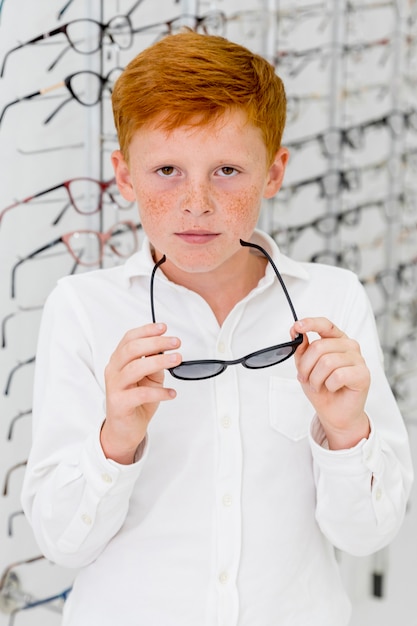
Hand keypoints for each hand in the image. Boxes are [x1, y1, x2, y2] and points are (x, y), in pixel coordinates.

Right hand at [101, 323, 181, 463]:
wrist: (124, 429)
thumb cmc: (136, 400)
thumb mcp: (148, 378)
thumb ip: (154, 363)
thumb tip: (166, 349)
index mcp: (119, 361)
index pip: (129, 339)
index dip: (146, 330)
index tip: (164, 327)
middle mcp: (114, 371)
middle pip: (131, 350)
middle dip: (155, 343)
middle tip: (175, 343)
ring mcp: (114, 387)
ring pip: (134, 368)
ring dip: (158, 362)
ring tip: (176, 360)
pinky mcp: (119, 404)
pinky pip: (141, 394)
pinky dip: (159, 392)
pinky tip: (171, 393)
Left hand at [291, 317, 370, 449]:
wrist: (334, 413)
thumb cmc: (322, 389)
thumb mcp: (305, 367)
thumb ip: (302, 349)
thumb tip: (297, 333)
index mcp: (336, 340)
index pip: (325, 325)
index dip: (310, 323)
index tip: (297, 327)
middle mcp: (349, 346)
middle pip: (319, 346)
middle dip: (306, 366)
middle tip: (305, 378)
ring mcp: (358, 359)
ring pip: (327, 362)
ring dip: (316, 378)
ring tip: (319, 385)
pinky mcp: (363, 375)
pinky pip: (338, 375)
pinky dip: (329, 385)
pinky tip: (332, 388)